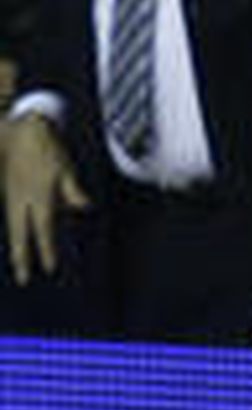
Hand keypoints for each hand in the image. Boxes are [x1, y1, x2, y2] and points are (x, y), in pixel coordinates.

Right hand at [3, 113, 90, 284]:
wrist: (19, 131)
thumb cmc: (47, 148)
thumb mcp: (65, 167)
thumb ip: (72, 190)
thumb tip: (85, 207)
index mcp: (38, 196)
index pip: (43, 230)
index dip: (47, 250)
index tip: (50, 268)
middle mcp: (21, 199)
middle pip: (20, 235)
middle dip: (21, 258)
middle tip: (23, 278)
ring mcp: (11, 196)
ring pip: (13, 227)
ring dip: (17, 246)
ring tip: (19, 265)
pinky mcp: (7, 191)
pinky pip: (11, 215)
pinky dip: (16, 230)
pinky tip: (19, 239)